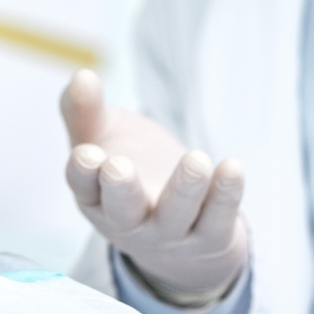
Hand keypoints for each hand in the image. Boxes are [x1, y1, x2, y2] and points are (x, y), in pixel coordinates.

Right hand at [60, 69, 247, 301]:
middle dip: (121, 190)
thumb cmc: (134, 173)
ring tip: (196, 160)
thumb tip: (82, 76)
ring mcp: (170, 234)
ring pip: (174, 217)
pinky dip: (225, 195)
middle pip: (122, 211)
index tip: (86, 154)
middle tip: (119, 167)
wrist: (182, 232)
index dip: (83, 173)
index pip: (84, 187)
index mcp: (97, 197)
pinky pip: (217, 220)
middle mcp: (129, 222)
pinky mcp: (209, 238)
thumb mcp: (103, 140)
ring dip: (185, 190)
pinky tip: (232, 166)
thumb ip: (86, 111)